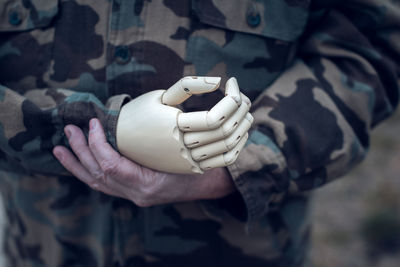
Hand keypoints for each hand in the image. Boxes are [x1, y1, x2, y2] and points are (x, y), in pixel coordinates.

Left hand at [53, 119, 234, 206]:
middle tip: (68, 131)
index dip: (98, 144)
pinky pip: (105, 185)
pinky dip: (89, 171)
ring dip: (77, 164)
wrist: (208, 183)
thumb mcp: (182, 146)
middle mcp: (138, 195)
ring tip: (60, 148)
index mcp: (149, 185)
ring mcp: (134, 196)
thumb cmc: (198, 162)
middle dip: (80, 152)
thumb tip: (155, 99)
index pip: (112, 167)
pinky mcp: (132, 193)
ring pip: (97, 183)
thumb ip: (160, 131)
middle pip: (99, 175)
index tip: (93, 123)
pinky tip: (78, 161)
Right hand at [116, 76, 252, 173]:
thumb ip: (188, 86)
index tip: (232, 81)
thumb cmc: (140, 113)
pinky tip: (240, 130)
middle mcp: (182, 149)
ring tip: (244, 107)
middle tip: (242, 92)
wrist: (122, 143)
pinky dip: (237, 145)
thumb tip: (217, 80)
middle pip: (225, 131)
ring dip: (243, 125)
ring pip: (228, 147)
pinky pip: (224, 161)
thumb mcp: (161, 95)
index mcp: (173, 128)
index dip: (231, 98)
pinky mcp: (192, 168)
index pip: (216, 118)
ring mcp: (188, 162)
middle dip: (241, 108)